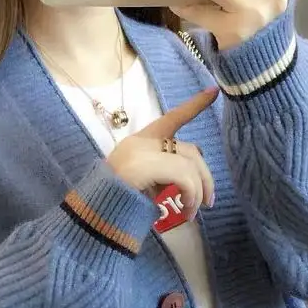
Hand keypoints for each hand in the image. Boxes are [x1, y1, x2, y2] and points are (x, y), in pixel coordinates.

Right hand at [107, 87, 218, 217]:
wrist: (94, 216)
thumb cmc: (118, 204)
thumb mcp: (144, 184)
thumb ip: (163, 175)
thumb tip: (191, 185)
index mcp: (139, 142)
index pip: (171, 119)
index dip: (194, 106)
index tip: (213, 91)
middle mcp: (141, 141)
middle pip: (190, 150)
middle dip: (205, 176)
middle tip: (209, 201)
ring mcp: (141, 151)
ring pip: (190, 163)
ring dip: (198, 190)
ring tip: (193, 212)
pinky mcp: (144, 165)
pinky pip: (183, 176)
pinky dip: (191, 194)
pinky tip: (187, 209)